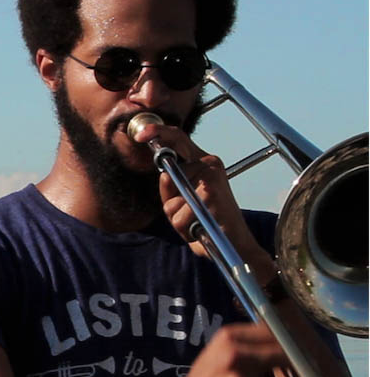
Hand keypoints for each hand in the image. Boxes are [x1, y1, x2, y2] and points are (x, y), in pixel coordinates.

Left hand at [131, 122, 264, 262]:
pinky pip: (180, 215)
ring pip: (171, 201)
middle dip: (170, 199)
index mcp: (201, 161)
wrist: (236, 243)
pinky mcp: (212, 192)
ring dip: (178, 218)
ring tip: (197, 221)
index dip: (158, 132)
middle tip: (190, 211)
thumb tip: (165, 175)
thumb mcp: (181, 202)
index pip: (178, 139)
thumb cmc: (206, 221)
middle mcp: (208, 163)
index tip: (140, 136)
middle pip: (168, 173)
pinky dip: (186, 227)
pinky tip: (201, 227)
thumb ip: (169, 187)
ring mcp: (211, 175)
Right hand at [158, 322, 304, 376]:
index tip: (306, 351)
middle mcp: (233, 355)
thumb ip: (250, 350)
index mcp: (227, 337)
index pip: (275, 330)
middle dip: (306, 363)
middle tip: (315, 373)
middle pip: (287, 352)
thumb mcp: (218, 357)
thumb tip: (293, 350)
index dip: (295, 341)